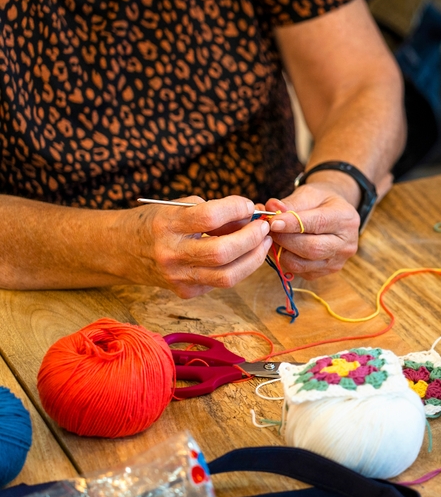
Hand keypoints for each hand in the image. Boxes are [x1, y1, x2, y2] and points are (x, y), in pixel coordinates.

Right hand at [125, 196, 271, 297]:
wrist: (121, 250)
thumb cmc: (156, 223)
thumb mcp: (179, 207)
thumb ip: (215, 211)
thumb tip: (252, 215)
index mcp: (167, 226)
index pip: (208, 217)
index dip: (235, 209)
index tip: (248, 204)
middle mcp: (171, 254)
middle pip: (223, 252)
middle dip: (251, 238)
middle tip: (264, 226)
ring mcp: (178, 277)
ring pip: (228, 276)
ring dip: (254, 258)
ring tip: (263, 242)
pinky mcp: (186, 292)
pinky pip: (221, 282)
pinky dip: (239, 267)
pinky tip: (243, 255)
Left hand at [265, 179, 360, 280]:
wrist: (336, 213)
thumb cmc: (321, 201)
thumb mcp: (310, 194)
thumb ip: (291, 202)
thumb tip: (270, 207)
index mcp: (345, 219)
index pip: (318, 224)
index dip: (293, 225)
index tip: (273, 222)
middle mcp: (346, 243)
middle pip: (312, 248)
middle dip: (285, 240)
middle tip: (268, 230)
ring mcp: (338, 261)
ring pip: (303, 264)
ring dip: (281, 252)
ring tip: (273, 238)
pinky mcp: (327, 272)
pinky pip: (300, 271)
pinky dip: (285, 260)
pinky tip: (282, 247)